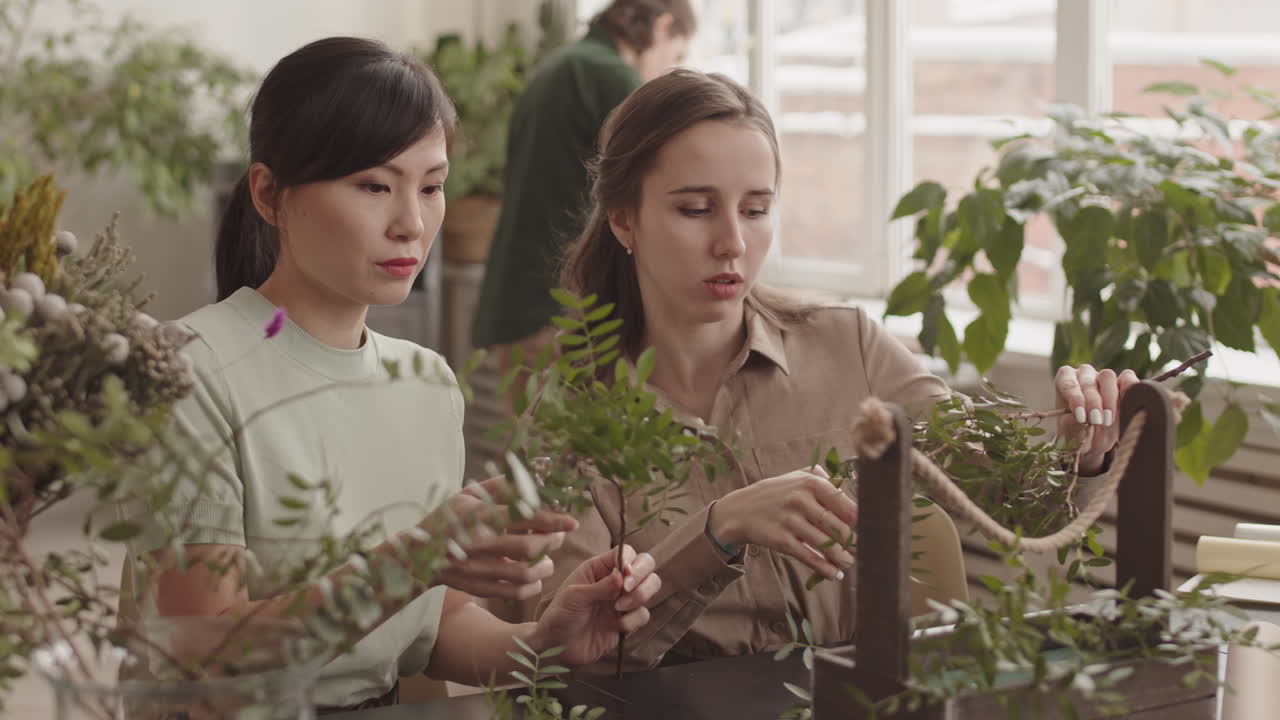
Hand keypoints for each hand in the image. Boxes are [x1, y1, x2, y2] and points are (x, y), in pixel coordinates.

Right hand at [425, 476, 577, 599]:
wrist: (415, 557)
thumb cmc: (446, 520)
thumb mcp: (465, 497)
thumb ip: (497, 487)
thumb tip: (527, 477)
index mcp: (475, 515)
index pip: (520, 516)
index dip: (551, 520)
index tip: (571, 523)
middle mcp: (477, 543)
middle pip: (528, 546)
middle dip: (551, 542)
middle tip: (559, 538)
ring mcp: (476, 568)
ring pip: (524, 573)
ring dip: (545, 567)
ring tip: (548, 560)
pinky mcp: (477, 587)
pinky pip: (514, 592)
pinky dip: (531, 587)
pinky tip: (534, 578)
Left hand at [532, 544, 658, 665]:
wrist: (557, 647)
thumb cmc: (560, 615)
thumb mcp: (575, 596)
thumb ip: (601, 586)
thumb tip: (623, 575)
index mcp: (600, 568)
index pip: (627, 552)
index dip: (631, 560)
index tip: (625, 573)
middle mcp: (615, 581)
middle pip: (646, 565)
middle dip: (641, 576)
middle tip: (627, 588)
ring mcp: (623, 600)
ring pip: (650, 587)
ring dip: (640, 596)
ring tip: (619, 608)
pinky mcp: (627, 621)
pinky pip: (644, 614)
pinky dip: (633, 620)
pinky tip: (616, 626)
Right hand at [711, 467, 856, 579]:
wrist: (740, 510)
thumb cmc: (776, 493)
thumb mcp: (796, 476)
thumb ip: (823, 477)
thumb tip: (852, 485)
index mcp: (810, 482)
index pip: (846, 504)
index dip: (861, 521)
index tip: (871, 530)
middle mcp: (801, 500)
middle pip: (839, 527)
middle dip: (854, 543)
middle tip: (864, 550)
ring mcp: (790, 521)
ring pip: (826, 545)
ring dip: (843, 558)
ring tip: (850, 562)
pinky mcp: (781, 540)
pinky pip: (809, 557)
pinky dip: (824, 568)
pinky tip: (834, 574)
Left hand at [1055, 364, 1140, 471]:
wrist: (1094, 442)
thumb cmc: (1077, 433)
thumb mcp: (1071, 432)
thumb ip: (1073, 424)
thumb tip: (1080, 419)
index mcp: (1064, 380)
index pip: (1068, 383)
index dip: (1076, 399)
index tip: (1081, 418)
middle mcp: (1083, 374)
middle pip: (1088, 381)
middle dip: (1093, 402)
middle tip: (1096, 421)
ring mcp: (1103, 376)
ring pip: (1107, 376)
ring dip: (1109, 398)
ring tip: (1108, 419)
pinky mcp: (1123, 381)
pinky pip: (1127, 377)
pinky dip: (1129, 387)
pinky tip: (1128, 402)